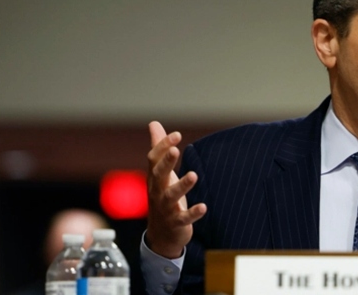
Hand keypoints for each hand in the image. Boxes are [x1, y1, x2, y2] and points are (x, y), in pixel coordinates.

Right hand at [146, 121, 206, 257]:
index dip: (163, 146)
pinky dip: (193, 213)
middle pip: (159, 175)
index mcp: (154, 177)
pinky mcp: (177, 223)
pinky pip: (184, 218)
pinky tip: (203, 207)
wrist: (161, 235)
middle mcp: (157, 191)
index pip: (154, 159)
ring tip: (194, 175)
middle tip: (176, 150)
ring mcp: (166, 208)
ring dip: (182, 186)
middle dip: (167, 163)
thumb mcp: (159, 173)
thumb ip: (158, 148)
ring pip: (171, 196)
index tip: (177, 135)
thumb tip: (154, 123)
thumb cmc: (162, 196)